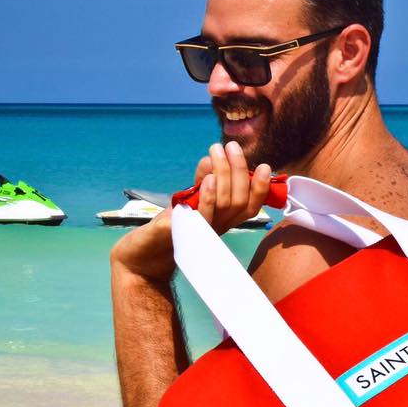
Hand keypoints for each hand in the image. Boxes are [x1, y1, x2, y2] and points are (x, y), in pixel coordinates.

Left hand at [110, 142, 271, 282]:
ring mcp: (201, 232)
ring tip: (216, 151)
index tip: (266, 167)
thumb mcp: (188, 201)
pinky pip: (202, 217)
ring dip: (223, 174)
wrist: (142, 260)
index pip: (249, 206)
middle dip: (240, 170)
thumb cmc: (166, 229)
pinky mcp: (182, 235)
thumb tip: (212, 159)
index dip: (261, 188)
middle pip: (239, 200)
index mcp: (222, 220)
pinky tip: (208, 178)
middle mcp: (216, 227)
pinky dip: (208, 197)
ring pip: (224, 203)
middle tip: (231, 146)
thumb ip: (202, 182)